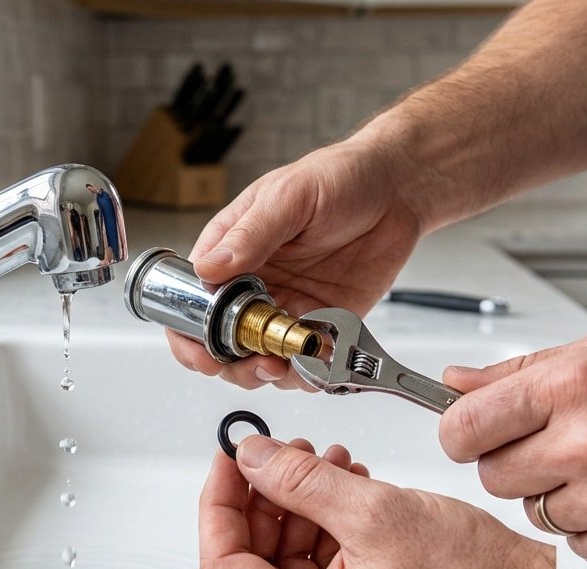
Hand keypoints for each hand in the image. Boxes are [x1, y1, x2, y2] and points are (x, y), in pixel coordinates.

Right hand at [170, 136, 427, 389]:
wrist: (397, 191)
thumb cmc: (339, 178)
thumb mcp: (289, 197)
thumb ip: (250, 235)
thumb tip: (208, 267)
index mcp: (232, 250)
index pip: (191, 299)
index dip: (189, 334)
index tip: (204, 351)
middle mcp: (253, 283)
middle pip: (220, 341)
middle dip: (230, 364)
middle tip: (254, 362)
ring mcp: (285, 306)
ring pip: (259, 357)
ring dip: (267, 373)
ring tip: (285, 364)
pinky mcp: (320, 321)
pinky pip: (303, 359)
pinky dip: (306, 372)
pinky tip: (315, 363)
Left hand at [199, 435, 553, 568]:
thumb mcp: (373, 509)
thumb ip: (298, 480)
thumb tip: (251, 459)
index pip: (223, 568)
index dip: (219, 504)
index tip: (230, 460)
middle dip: (259, 505)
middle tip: (275, 458)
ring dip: (293, 514)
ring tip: (322, 468)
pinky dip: (320, 536)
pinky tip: (343, 494)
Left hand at [440, 329, 586, 568]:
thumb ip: (518, 372)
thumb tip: (453, 382)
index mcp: (574, 387)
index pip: (463, 427)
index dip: (461, 434)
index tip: (470, 435)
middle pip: (491, 477)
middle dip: (514, 464)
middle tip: (557, 449)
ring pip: (533, 514)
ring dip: (558, 497)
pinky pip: (575, 547)